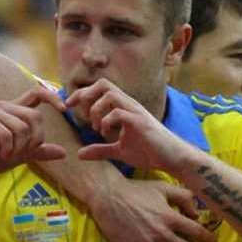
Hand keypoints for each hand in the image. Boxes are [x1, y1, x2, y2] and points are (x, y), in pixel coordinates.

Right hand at [0, 87, 67, 176]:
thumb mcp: (20, 156)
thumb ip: (39, 152)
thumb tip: (64, 152)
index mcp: (15, 110)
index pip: (37, 93)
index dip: (52, 97)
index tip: (64, 109)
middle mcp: (5, 106)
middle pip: (35, 116)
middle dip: (35, 139)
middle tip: (25, 154)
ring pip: (22, 128)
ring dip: (20, 148)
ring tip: (10, 155)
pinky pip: (7, 134)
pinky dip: (9, 149)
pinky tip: (3, 155)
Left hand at [66, 79, 189, 171]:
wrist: (173, 158)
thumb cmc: (150, 152)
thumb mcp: (119, 151)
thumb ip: (100, 149)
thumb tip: (79, 154)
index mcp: (123, 107)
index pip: (99, 88)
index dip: (81, 93)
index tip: (68, 105)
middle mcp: (129, 104)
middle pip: (103, 84)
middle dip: (86, 95)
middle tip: (81, 114)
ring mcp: (135, 111)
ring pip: (110, 95)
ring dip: (97, 110)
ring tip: (98, 128)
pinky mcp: (140, 122)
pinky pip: (118, 113)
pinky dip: (107, 122)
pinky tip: (108, 135)